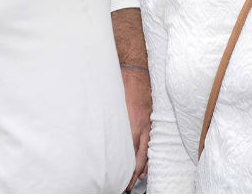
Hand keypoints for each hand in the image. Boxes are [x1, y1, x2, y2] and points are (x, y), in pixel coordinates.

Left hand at [120, 67, 151, 191]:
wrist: (136, 70)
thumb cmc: (122, 83)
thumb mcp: (111, 103)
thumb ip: (108, 120)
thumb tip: (100, 134)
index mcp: (132, 124)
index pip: (129, 154)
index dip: (124, 170)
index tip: (119, 180)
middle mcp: (142, 126)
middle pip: (139, 158)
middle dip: (133, 175)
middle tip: (126, 186)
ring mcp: (148, 123)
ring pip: (147, 152)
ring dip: (142, 167)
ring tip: (135, 179)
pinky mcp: (151, 119)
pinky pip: (151, 142)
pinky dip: (149, 154)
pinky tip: (145, 162)